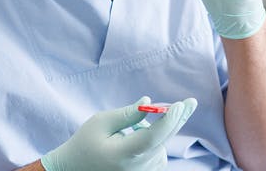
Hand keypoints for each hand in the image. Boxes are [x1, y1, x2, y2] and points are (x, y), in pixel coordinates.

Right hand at [40, 96, 196, 170]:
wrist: (75, 170)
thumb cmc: (85, 144)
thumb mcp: (100, 123)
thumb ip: (127, 113)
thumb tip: (149, 102)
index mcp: (123, 154)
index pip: (152, 137)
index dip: (168, 120)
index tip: (180, 104)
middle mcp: (137, 168)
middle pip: (164, 140)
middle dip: (178, 119)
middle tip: (191, 102)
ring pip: (161, 145)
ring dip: (158, 131)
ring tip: (133, 131)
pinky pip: (159, 153)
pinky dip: (155, 141)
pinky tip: (137, 140)